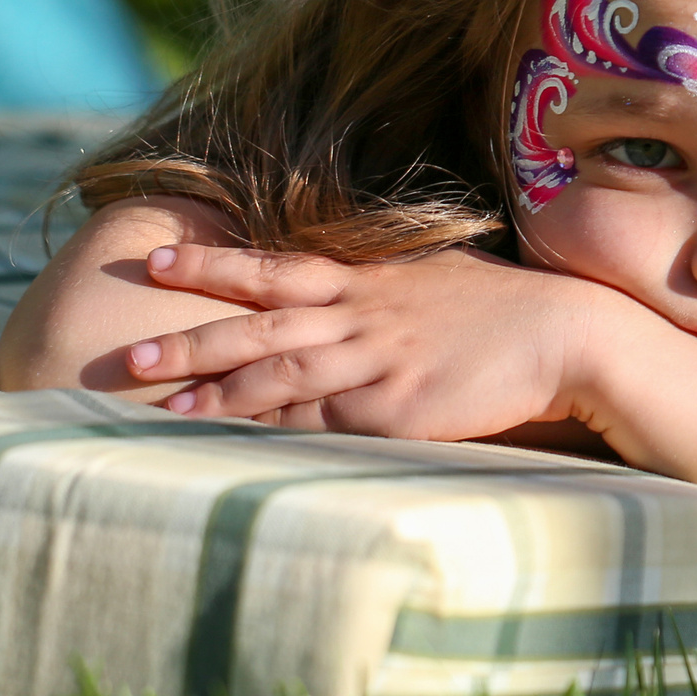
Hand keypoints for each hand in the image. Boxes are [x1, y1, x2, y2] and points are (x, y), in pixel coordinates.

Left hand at [123, 241, 639, 439]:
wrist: (566, 333)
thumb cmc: (507, 314)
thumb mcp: (437, 282)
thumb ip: (385, 290)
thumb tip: (350, 296)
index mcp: (369, 281)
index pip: (276, 268)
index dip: (214, 263)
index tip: (158, 258)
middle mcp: (362, 313)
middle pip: (259, 321)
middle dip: (191, 336)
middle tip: (130, 351)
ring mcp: (377, 358)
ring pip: (278, 369)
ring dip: (214, 388)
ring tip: (158, 402)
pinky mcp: (397, 404)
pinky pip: (322, 415)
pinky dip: (271, 425)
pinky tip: (236, 437)